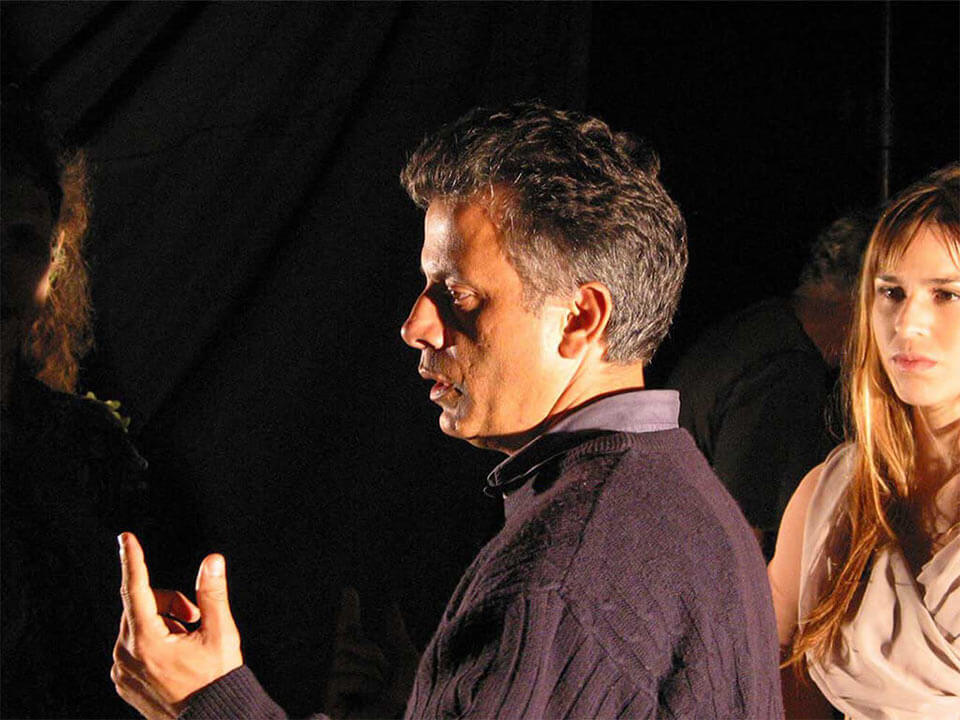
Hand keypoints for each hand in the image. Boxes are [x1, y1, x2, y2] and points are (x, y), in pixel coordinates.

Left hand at [111, 532, 243, 718]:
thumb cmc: (216, 679)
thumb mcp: (220, 633)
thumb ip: (212, 594)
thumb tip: (212, 560)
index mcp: (146, 642)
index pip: (137, 590)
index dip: (134, 560)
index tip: (126, 538)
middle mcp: (125, 655)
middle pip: (143, 607)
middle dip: (171, 605)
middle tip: (197, 619)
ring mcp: (121, 670)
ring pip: (138, 626)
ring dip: (164, 625)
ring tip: (189, 644)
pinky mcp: (123, 682)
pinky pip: (132, 647)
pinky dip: (154, 643)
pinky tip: (176, 660)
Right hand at [324, 587, 419, 718]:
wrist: (411, 717)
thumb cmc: (412, 697)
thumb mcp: (406, 659)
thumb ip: (395, 634)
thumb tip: (390, 606)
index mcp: (369, 662)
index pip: (352, 632)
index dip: (349, 611)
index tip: (349, 590)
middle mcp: (352, 674)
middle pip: (346, 641)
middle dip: (370, 651)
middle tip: (386, 674)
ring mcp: (340, 691)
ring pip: (343, 659)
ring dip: (369, 672)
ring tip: (382, 692)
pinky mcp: (332, 706)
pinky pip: (338, 677)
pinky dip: (360, 684)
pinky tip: (371, 701)